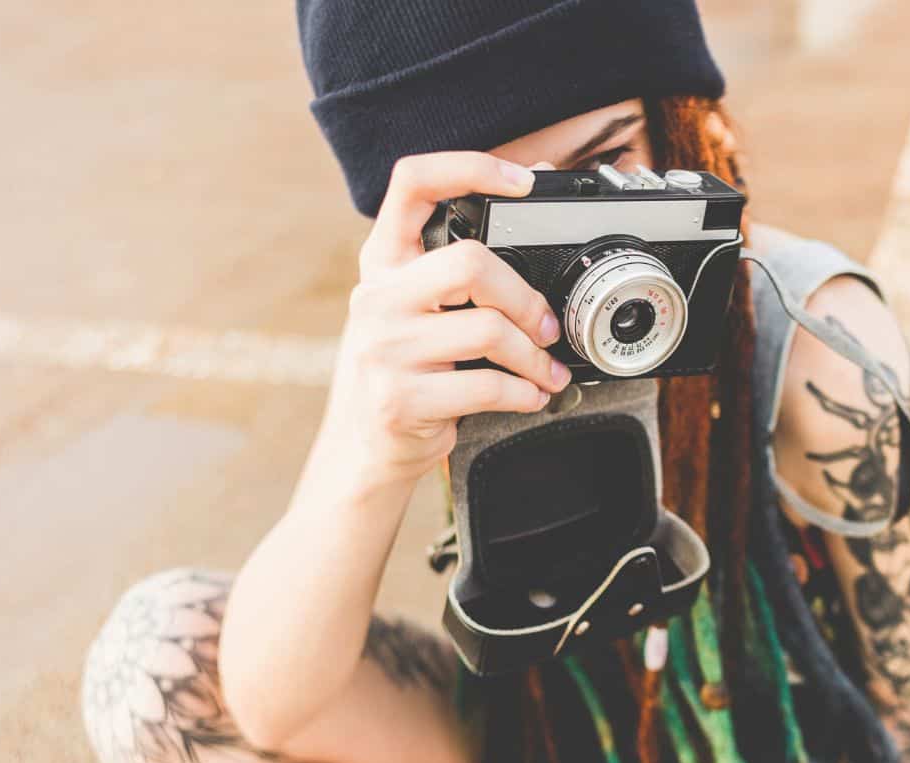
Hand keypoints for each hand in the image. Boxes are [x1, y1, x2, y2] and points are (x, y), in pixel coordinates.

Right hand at [302, 152, 572, 502]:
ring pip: (488, 330)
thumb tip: (535, 191)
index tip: (523, 182)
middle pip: (470, 262)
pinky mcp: (401, 399)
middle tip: (545, 326)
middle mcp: (376, 297)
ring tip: (546, 370)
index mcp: (382, 262)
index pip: (413, 183)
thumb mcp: (415, 308)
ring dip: (535, 357)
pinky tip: (529, 396)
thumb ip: (458, 266)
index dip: (470, 167)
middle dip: (525, 298)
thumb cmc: (405, 369)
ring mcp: (383, 349)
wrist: (363, 447)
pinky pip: (488, 387)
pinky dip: (525, 394)